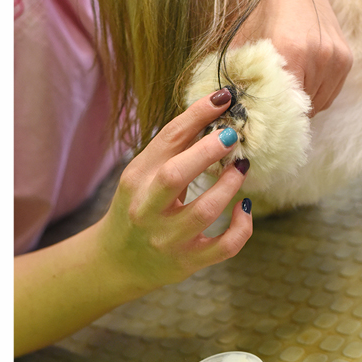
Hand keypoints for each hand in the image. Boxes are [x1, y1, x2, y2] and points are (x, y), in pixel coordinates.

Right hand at [98, 89, 252, 289]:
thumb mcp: (143, 176)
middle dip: (208, 151)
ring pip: (205, 211)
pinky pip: (225, 247)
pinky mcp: (188, 262)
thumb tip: (213, 114)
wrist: (116, 261)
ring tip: (240, 168)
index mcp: (136, 180)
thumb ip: (172, 151)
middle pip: (175, 175)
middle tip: (232, 135)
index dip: (197, 115)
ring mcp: (168, 239)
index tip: (223, 98)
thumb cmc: (137, 207)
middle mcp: (147, 210)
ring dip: (229, 185)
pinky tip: (244, 207)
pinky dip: (242, 226)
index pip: (167, 140)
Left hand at [235, 0, 352, 115]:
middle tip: (271, 114)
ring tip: (286, 96)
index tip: (260, 124)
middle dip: (286, 113)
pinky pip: (331, 93)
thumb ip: (240, 76)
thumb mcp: (246, 42)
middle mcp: (318, 56)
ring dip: (303, 106)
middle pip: (302, 107)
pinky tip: (302, 84)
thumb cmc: (265, 12)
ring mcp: (336, 58)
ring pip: (319, 104)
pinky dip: (317, 95)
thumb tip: (229, 109)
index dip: (272, 118)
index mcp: (290, 51)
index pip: (283, 105)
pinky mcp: (347, 59)